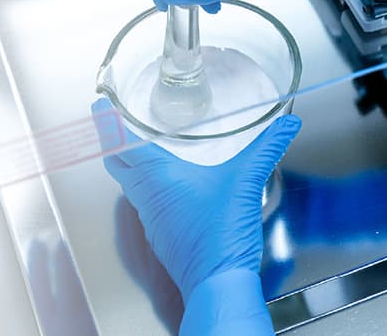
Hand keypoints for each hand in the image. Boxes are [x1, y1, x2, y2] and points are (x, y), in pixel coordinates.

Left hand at [92, 99, 301, 333]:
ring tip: (141, 145)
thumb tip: (287, 126)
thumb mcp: (246, 182)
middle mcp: (146, 196)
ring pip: (129, 184)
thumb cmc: (220, 236)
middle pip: (117, 163)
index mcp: (156, 176)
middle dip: (112, 141)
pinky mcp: (160, 233)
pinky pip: (144, 202)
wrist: (217, 282)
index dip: (106, 121)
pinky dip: (146, 185)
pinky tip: (168, 183)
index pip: (118, 143)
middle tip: (115, 121)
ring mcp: (150, 217)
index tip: (99, 104)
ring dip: (128, 164)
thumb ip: (267, 148)